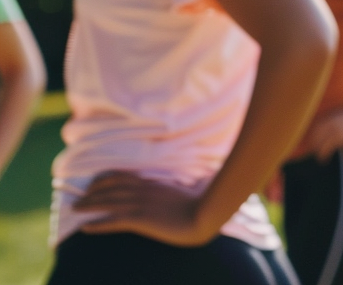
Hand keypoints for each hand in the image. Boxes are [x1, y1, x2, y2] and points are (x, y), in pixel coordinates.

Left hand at [75, 171, 213, 245]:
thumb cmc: (197, 206)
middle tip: (78, 198)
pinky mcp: (141, 219)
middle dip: (92, 192)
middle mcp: (143, 191)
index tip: (93, 182)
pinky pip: (113, 220)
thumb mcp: (179, 195)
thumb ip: (167, 192)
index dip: (104, 179)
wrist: (204, 215)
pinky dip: (98, 224)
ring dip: (90, 205)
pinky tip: (85, 227)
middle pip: (111, 188)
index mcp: (152, 185)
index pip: (123, 177)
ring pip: (108, 202)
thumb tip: (162, 192)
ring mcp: (141, 204)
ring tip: (76, 208)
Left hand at [301, 105, 342, 161]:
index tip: (312, 145)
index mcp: (330, 115)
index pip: (314, 128)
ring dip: (317, 152)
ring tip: (319, 159)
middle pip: (313, 136)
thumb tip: (332, 131)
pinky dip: (323, 156)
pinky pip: (326, 148)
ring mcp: (333, 128)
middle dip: (313, 146)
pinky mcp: (339, 136)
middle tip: (314, 154)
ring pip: (318, 143)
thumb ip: (337, 120)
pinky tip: (324, 161)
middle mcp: (328, 121)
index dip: (311, 138)